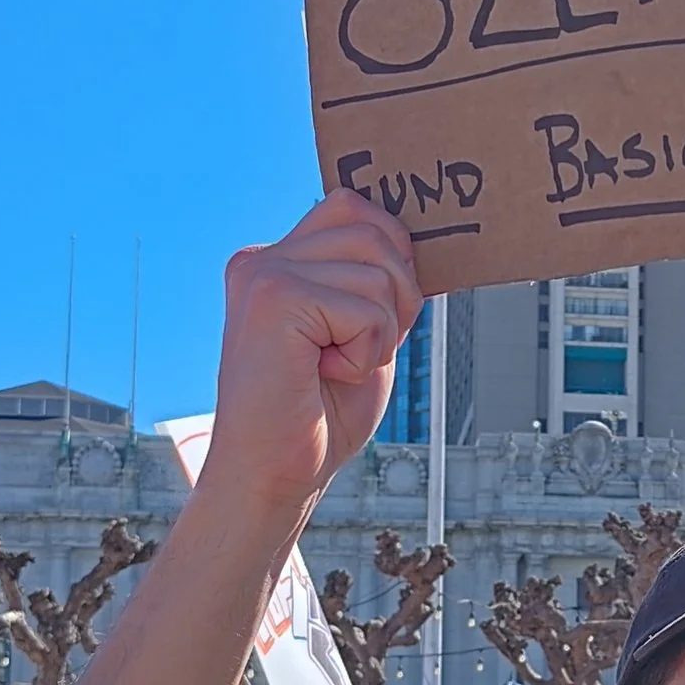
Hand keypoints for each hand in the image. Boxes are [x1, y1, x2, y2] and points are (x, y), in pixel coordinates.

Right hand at [197, 193, 423, 532]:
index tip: (368, 322)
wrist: (273, 476)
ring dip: (377, 333)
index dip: (390, 261)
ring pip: (379, 272)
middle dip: (393, 298)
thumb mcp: (361, 332)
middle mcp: (262, 258)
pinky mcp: (273, 299)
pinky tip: (325, 375)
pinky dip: (365, 353)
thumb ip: (376, 281)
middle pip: (376, 232)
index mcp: (276, 260)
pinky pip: (366, 308)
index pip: (355, 209)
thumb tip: (422, 239)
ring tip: (334, 366)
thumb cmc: (319, 416)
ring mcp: (263, 274)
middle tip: (353, 351)